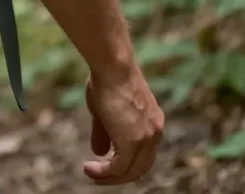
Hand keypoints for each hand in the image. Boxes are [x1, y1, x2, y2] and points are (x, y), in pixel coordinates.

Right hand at [82, 70, 164, 185]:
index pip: (143, 153)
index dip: (124, 163)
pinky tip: (89, 168)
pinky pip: (119, 167)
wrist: (113, 67)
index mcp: (152, 123)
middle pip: (140, 167)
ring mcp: (147, 138)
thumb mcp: (104, 109)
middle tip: (96, 177)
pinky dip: (104, 172)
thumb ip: (104, 132)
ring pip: (131, 171)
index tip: (105, 165)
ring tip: (90, 174)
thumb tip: (98, 152)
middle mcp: (154, 133)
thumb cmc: (106, 80)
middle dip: (117, 176)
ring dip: (109, 177)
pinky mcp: (133, 142)